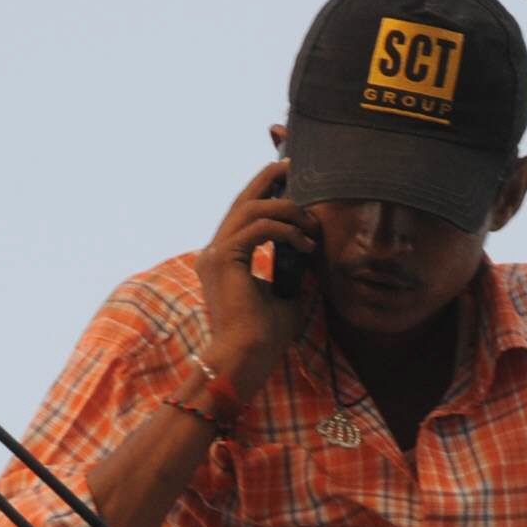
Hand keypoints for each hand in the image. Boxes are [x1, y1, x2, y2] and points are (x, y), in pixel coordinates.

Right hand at [192, 157, 316, 401]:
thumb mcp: (285, 294)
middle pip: (244, 199)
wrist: (246, 359)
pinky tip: (305, 243)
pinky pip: (258, 227)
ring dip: (288, 210)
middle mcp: (214, 251)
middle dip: (271, 178)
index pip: (244, 212)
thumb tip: (311, 249)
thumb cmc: (264, 337)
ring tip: (312, 225)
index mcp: (224, 258)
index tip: (292, 180)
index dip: (266, 190)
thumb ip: (292, 270)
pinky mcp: (224, 259)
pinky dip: (285, 230)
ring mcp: (215, 253)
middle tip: (296, 167)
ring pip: (252, 208)